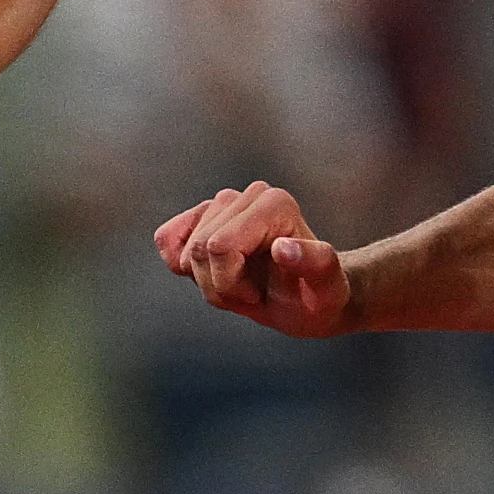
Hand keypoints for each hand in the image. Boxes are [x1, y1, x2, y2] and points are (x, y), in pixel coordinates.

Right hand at [155, 182, 356, 334]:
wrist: (306, 298)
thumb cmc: (318, 295)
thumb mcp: (326, 288)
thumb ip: (315, 264)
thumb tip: (282, 247)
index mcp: (274, 204)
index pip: (219, 246)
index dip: (231, 283)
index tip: (261, 294)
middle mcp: (249, 195)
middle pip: (199, 250)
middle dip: (219, 286)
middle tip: (251, 293)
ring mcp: (223, 204)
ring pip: (184, 252)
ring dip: (207, 282)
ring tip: (241, 286)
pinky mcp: (203, 217)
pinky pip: (166, 238)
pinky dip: (180, 266)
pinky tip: (212, 273)